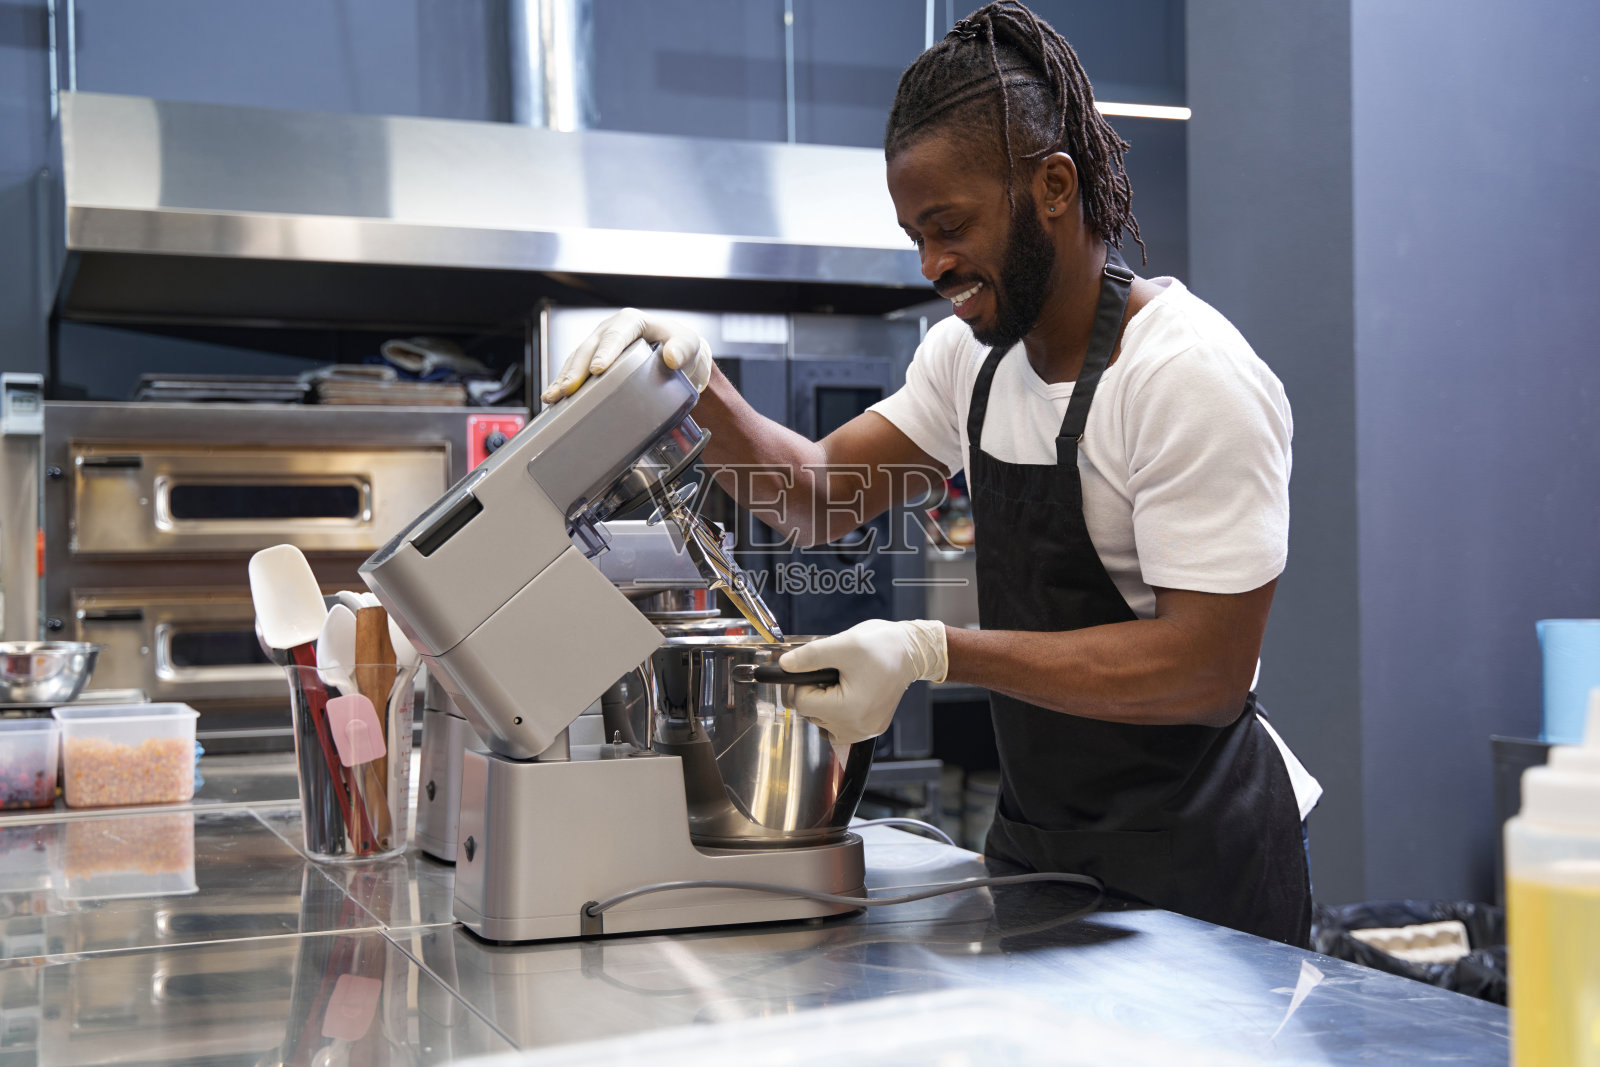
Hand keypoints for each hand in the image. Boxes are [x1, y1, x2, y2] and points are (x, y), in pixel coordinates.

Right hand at [540, 308, 712, 402]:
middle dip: (576, 370)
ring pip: (576, 360)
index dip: (605, 351)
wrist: (677, 356)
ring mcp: (599, 346)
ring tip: (553, 397)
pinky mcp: (593, 362)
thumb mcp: (688, 344)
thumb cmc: (681, 346)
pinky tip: (552, 401)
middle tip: (568, 389)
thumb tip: (672, 358)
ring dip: (564, 379)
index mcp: (631, 322)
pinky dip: (563, 385)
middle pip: (589, 349)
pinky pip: (575, 372)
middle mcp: (610, 331)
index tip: (598, 369)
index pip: (616, 335)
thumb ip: (682, 348)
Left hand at [778, 619, 947, 743]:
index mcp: (849, 710)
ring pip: (823, 723)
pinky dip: (836, 713)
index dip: (804, 682)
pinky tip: (847, 694)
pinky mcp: (872, 728)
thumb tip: (783, 665)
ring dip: (824, 703)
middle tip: (833, 672)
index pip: (802, 703)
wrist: (912, 651)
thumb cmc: (883, 646)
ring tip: (842, 681)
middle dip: (815, 692)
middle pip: (811, 715)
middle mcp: (858, 727)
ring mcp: (866, 731)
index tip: (818, 669)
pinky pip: (839, 728)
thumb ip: (809, 657)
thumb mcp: (842, 644)